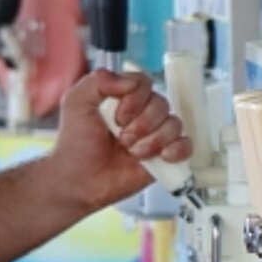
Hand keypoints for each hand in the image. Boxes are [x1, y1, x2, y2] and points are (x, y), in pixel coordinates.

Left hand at [51, 68, 190, 211]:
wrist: (79, 180)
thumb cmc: (76, 145)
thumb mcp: (76, 102)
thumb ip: (99, 80)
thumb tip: (131, 80)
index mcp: (124, 97)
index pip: (144, 83)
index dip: (135, 99)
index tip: (118, 117)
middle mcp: (142, 113)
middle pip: (161, 103)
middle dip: (142, 123)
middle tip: (122, 138)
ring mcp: (155, 135)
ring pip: (174, 124)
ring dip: (153, 140)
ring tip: (134, 152)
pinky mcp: (164, 156)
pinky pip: (186, 145)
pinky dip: (177, 149)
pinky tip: (162, 156)